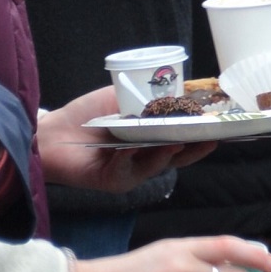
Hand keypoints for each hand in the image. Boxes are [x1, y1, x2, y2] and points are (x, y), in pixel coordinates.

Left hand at [38, 86, 216, 190]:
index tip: (219, 128)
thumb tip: (183, 89)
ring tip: (178, 140)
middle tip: (211, 138)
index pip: (182, 141)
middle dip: (194, 148)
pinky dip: (129, 158)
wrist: (51, 131)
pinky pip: (126, 170)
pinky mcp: (113, 181)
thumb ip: (150, 99)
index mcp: (150, 141)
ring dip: (166, 153)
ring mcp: (130, 173)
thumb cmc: (88, 114)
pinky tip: (130, 148)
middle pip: (177, 157)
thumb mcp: (123, 99)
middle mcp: (144, 159)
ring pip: (155, 165)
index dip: (200, 137)